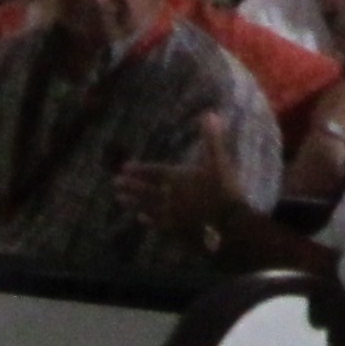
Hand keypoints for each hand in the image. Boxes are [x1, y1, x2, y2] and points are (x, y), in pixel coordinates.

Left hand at [115, 112, 246, 243]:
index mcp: (178, 179)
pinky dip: (148, 221)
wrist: (229, 225)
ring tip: (120, 200)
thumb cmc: (223, 191)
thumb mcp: (219, 161)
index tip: (124, 167)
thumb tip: (210, 114)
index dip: (139, 169)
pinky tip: (141, 219)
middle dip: (130, 186)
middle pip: (146, 190)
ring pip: (148, 207)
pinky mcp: (177, 231)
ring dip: (133, 202)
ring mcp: (172, 215)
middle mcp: (170, 196)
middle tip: (115, 183)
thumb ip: (212, 139)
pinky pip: (158, 224)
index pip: (154, 172)